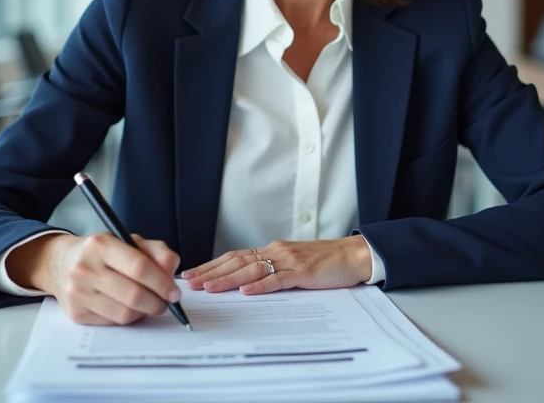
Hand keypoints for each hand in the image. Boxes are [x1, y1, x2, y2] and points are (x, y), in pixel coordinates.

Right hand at [7, 232, 180, 324]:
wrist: (60, 263)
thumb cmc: (102, 252)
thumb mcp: (128, 241)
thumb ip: (156, 251)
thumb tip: (172, 269)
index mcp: (100, 245)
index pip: (139, 267)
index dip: (162, 282)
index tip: (174, 292)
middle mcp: (85, 268)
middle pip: (133, 294)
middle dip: (157, 302)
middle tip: (166, 302)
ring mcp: (78, 293)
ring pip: (124, 313)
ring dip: (145, 312)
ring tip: (150, 304)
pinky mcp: (76, 313)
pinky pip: (113, 322)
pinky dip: (129, 318)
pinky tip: (130, 308)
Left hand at [182, 236, 371, 294]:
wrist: (353, 255)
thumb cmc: (324, 262)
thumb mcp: (293, 264)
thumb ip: (272, 270)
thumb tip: (247, 283)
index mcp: (272, 250)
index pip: (235, 257)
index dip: (212, 265)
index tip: (192, 273)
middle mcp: (276, 251)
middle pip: (237, 261)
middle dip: (211, 272)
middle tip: (190, 282)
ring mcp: (289, 260)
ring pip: (252, 269)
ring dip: (229, 279)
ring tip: (209, 287)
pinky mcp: (303, 272)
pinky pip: (278, 279)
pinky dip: (261, 286)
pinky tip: (247, 292)